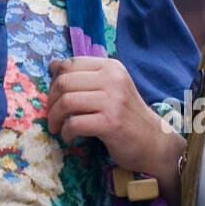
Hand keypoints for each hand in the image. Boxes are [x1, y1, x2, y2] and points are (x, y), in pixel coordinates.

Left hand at [46, 56, 183, 194]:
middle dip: (51, 101)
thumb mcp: (109, 88)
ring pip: (67, 102)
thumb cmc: (126, 115)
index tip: (54, 96)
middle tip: (52, 115)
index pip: (70, 64)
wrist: (153, 141)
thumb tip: (53, 65)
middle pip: (64, 82)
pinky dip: (66, 132)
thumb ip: (84, 76)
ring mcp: (113, 101)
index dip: (55, 80)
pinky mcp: (111, 123)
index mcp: (110, 67)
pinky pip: (75, 123)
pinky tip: (69, 137)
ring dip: (54, 118)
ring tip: (56, 127)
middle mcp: (113, 79)